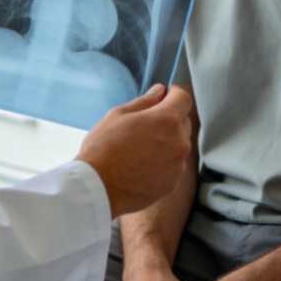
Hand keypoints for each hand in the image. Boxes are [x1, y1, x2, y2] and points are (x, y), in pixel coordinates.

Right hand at [76, 85, 191, 217]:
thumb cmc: (103, 148)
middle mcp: (179, 143)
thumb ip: (144, 101)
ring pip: (178, 146)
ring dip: (166, 142)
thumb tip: (159, 91)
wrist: (97, 188)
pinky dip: (162, 162)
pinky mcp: (172, 184)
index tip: (164, 96)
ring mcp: (177, 166)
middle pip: (183, 122)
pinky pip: (172, 166)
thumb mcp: (118, 115)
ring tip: (139, 149)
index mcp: (167, 120)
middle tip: (145, 125)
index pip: (184, 99)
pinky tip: (141, 166)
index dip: (174, 94)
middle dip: (169, 119)